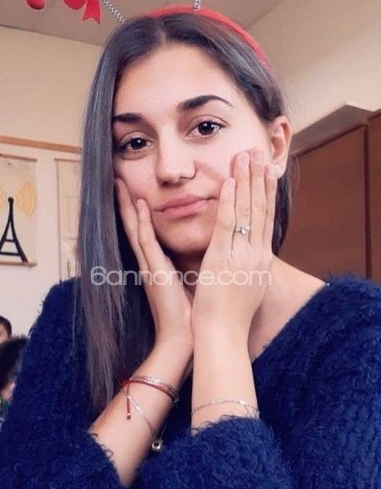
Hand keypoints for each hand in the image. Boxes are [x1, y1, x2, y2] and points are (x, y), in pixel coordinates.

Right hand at [115, 179, 192, 350]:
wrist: (185, 339)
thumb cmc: (191, 314)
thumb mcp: (190, 282)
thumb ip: (188, 266)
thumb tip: (203, 252)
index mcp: (158, 265)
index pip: (145, 231)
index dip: (139, 211)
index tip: (134, 190)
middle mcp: (150, 263)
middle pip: (135, 226)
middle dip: (125, 203)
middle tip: (117, 179)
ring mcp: (150, 267)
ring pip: (135, 230)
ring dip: (127, 206)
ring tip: (119, 184)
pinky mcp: (156, 273)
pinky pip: (147, 243)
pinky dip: (141, 224)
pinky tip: (138, 205)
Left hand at [192, 149, 277, 337]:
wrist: (221, 335)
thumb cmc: (230, 314)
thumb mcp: (244, 284)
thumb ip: (246, 265)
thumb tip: (246, 251)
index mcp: (259, 260)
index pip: (266, 219)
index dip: (266, 193)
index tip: (267, 171)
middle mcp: (255, 255)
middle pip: (260, 210)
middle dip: (259, 180)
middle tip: (259, 153)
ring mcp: (239, 256)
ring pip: (246, 212)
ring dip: (246, 182)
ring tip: (245, 156)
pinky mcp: (221, 259)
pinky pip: (227, 225)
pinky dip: (229, 202)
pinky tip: (230, 182)